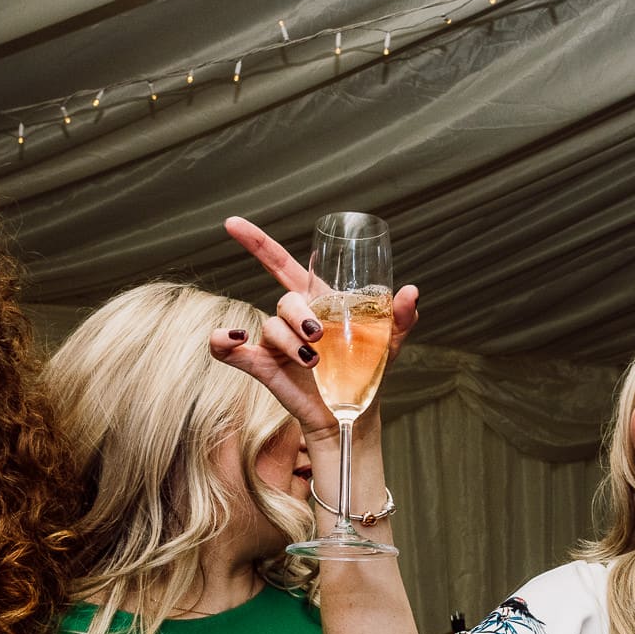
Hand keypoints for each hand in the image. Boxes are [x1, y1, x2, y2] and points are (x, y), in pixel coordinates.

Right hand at [209, 215, 419, 444]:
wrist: (353, 410)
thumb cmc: (368, 370)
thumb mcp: (388, 340)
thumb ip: (399, 316)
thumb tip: (410, 292)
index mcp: (316, 301)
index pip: (281, 264)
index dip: (257, 243)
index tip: (232, 223)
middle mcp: (292, 318)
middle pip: (285, 299)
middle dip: (299, 315)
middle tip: (319, 336)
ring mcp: (275, 342)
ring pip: (270, 327)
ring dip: (289, 342)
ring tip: (313, 361)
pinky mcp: (262, 366)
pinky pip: (229, 351)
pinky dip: (224, 342)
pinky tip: (234, 340)